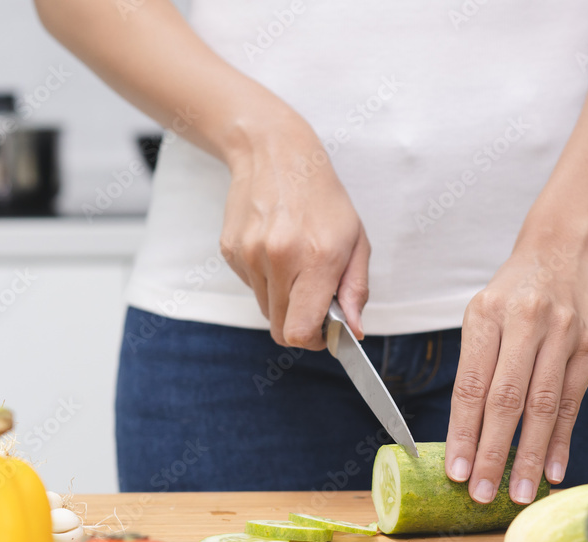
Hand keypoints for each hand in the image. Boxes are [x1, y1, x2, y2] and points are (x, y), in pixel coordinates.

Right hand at [219, 107, 368, 348]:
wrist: (275, 153)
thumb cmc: (323, 198)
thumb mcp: (356, 240)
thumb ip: (356, 289)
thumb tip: (355, 330)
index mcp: (316, 258)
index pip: (301, 331)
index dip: (315, 341)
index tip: (326, 331)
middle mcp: (279, 258)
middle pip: (282, 329)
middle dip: (301, 325)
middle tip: (315, 301)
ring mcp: (250, 255)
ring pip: (266, 310)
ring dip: (283, 300)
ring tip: (296, 265)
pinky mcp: (231, 251)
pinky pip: (251, 287)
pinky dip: (266, 280)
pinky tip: (276, 250)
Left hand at [445, 228, 587, 503]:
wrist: (563, 251)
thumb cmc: (513, 293)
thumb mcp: (482, 315)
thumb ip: (476, 367)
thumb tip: (467, 435)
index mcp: (487, 315)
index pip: (471, 385)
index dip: (463, 433)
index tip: (456, 472)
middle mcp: (526, 322)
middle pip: (507, 400)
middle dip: (493, 453)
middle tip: (482, 493)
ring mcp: (563, 334)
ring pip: (543, 406)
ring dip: (530, 455)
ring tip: (520, 492)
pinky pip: (572, 402)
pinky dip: (561, 439)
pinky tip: (552, 470)